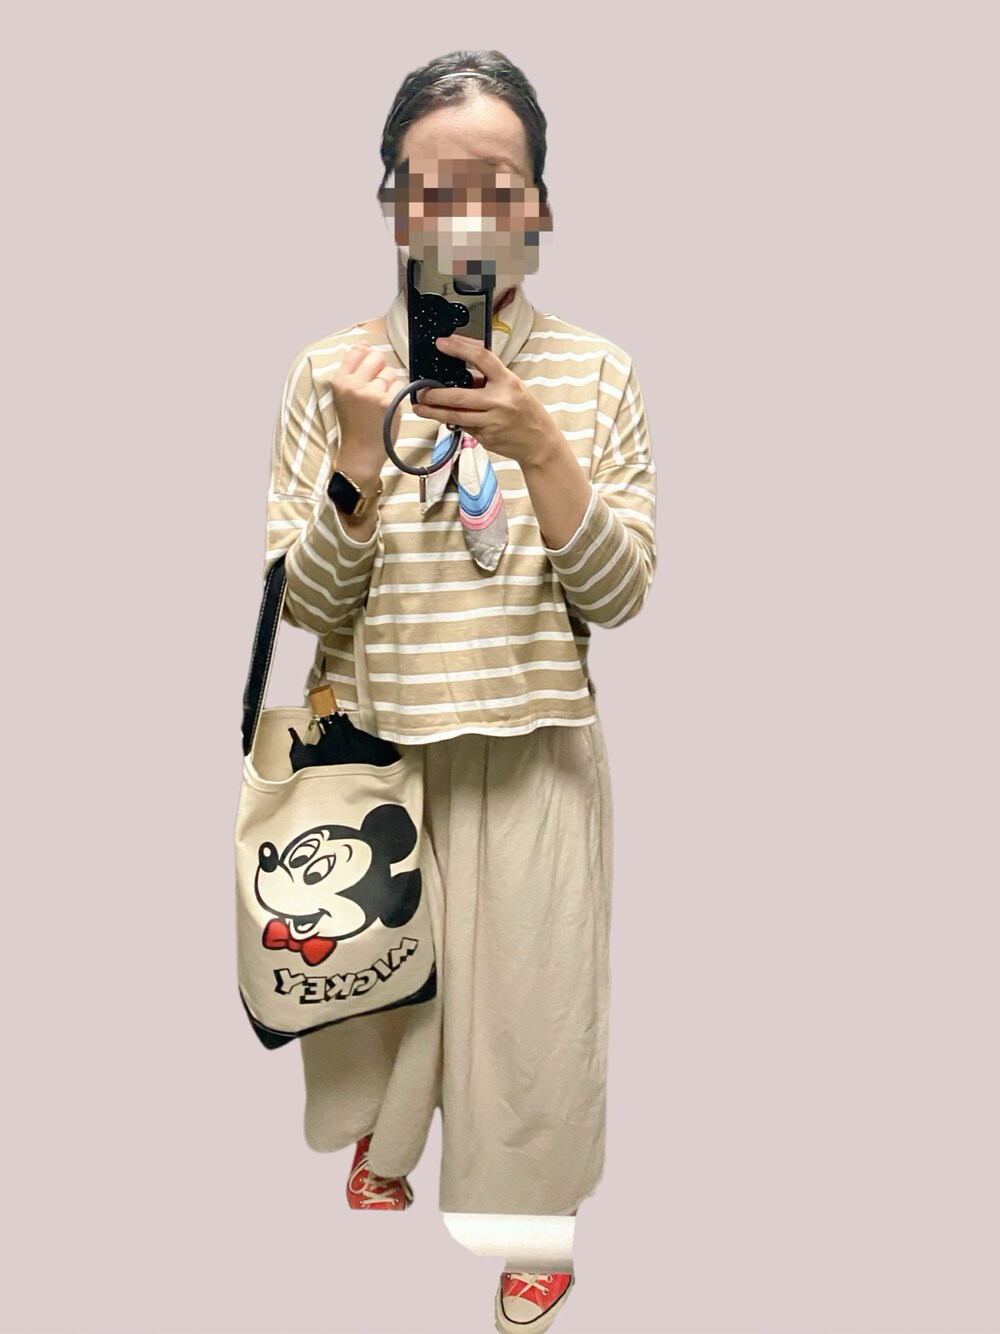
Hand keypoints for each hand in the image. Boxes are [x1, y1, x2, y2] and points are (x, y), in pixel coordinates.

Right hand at [327, 343, 405, 484]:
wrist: (361, 450)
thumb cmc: (354, 421)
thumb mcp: (344, 394)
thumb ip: (352, 369)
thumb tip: (364, 344)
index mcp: (339, 380)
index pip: (356, 351)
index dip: (366, 356)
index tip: (368, 369)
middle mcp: (354, 384)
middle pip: (376, 357)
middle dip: (380, 368)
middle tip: (376, 386)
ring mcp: (372, 393)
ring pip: (390, 372)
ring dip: (389, 384)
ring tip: (380, 400)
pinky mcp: (388, 401)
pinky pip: (399, 386)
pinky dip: (397, 395)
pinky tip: (388, 407)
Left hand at [411, 333, 560, 468]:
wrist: (539, 442)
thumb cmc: (525, 410)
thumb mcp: (512, 386)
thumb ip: (488, 379)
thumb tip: (458, 370)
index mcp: (507, 381)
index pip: (481, 357)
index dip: (459, 348)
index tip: (441, 343)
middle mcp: (500, 401)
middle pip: (459, 395)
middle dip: (435, 393)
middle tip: (420, 390)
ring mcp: (492, 421)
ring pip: (456, 416)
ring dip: (434, 411)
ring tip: (420, 407)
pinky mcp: (487, 437)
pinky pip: (464, 427)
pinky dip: (453, 421)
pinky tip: (443, 417)